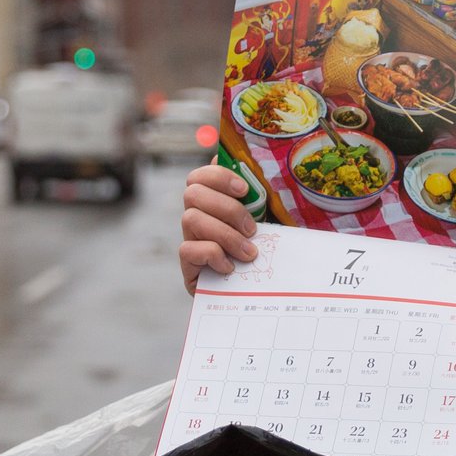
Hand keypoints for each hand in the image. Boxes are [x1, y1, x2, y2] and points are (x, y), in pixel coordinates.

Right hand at [179, 165, 258, 293]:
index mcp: (214, 201)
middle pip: (192, 193)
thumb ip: (258, 195)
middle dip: (227, 208)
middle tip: (251, 229)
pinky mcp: (188, 265)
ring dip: (224, 234)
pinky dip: (213, 255)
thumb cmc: (266, 251)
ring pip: (190, 219)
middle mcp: (197, 217)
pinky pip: (187, 250)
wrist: (262, 294)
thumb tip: (244, 161)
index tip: (244, 189)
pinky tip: (230, 268)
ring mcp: (190, 240)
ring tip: (248, 253)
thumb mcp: (268, 220)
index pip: (199, 176)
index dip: (218, 176)